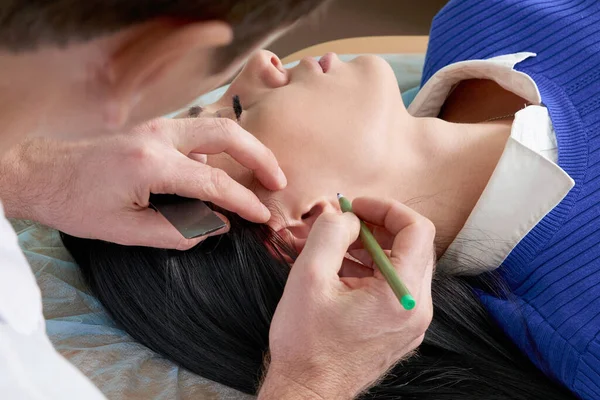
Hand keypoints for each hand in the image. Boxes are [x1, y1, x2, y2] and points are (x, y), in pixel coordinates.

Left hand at [2, 117, 285, 248]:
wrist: (42, 173)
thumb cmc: (77, 204)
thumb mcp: (126, 231)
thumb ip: (178, 231)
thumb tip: (218, 225)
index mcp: (151, 164)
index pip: (214, 183)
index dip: (245, 202)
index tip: (264, 217)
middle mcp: (159, 136)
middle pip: (227, 134)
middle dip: (260, 157)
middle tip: (278, 182)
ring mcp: (157, 126)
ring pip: (216, 127)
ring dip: (243, 149)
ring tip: (260, 176)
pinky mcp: (154, 127)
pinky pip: (199, 133)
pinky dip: (220, 151)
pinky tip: (222, 173)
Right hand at [259, 197, 434, 399]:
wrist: (308, 391)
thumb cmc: (306, 343)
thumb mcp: (308, 276)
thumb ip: (330, 233)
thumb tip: (346, 215)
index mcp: (402, 294)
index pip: (417, 229)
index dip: (386, 208)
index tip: (356, 206)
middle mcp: (417, 309)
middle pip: (413, 246)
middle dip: (378, 226)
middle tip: (346, 223)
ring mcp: (412, 322)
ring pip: (403, 265)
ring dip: (374, 248)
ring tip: (338, 250)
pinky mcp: (401, 329)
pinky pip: (396, 287)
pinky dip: (373, 271)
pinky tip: (343, 274)